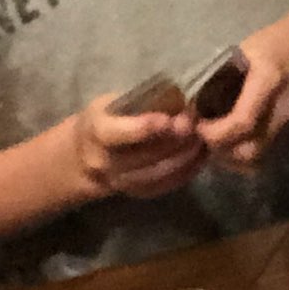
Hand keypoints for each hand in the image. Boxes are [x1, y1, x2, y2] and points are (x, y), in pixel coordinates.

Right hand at [73, 91, 203, 204]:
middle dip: (174, 141)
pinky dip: (186, 172)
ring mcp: (119, 182)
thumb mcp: (113, 101)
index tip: (168, 120)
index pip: (115, 134)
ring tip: (201, 139)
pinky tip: (200, 156)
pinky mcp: (136, 193)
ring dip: (184, 158)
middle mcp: (103, 161)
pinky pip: (163, 186)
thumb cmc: (107, 117)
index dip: (143, 128)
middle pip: (143, 156)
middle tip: (195, 125)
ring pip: (156, 175)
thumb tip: (179, 96)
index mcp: (95, 131)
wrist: (88, 153)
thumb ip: (141, 102)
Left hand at [198, 25, 288, 174]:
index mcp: (271, 81)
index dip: (214, 132)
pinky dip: (246, 154)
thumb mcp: (245, 49)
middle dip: (221, 150)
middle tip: (204, 135)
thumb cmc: (277, 40)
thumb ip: (222, 76)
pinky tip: (235, 140)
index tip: (197, 126)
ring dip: (233, 157)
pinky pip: (266, 155)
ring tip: (217, 139)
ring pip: (258, 159)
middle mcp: (284, 109)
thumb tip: (192, 103)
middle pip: (250, 151)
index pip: (242, 123)